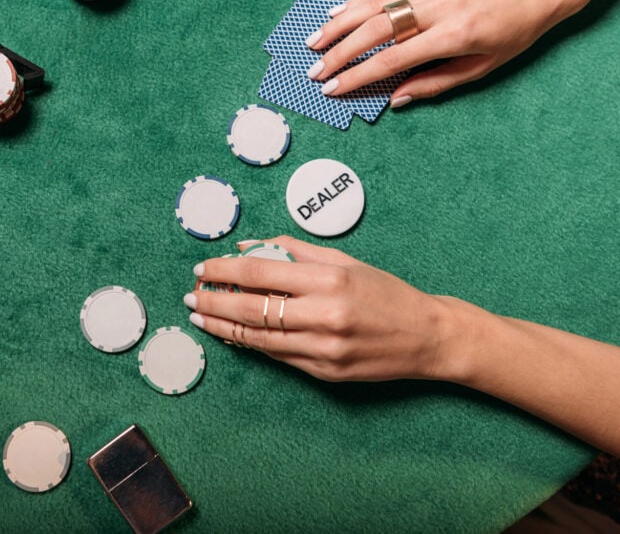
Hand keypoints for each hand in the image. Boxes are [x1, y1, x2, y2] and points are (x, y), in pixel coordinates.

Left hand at [185, 236, 469, 381]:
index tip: (203, 268)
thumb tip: (246, 247)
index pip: (261, 273)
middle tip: (191, 295)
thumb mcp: (343, 260)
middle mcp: (325, 316)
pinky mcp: (325, 373)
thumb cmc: (384, 291)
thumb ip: (292, 250)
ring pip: (258, 338)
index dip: (225, 271)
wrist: (428, 336)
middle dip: (214, 301)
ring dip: (223, 326)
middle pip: (252, 309)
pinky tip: (231, 333)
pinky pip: (277, 356)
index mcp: (330, 280)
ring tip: (200, 315)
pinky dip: (249, 344)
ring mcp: (324, 349)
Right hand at [307, 0, 587, 106]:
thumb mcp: (484, 67)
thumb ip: (437, 83)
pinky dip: (357, 3)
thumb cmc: (517, 30)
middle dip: (339, 54)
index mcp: (453, 35)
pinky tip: (337, 14)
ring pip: (373, 7)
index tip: (333, 89)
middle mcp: (437, 8)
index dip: (358, 76)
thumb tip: (397, 99)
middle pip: (374, 32)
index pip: (393, 59)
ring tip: (312, 43)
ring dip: (338, 25)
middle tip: (314, 73)